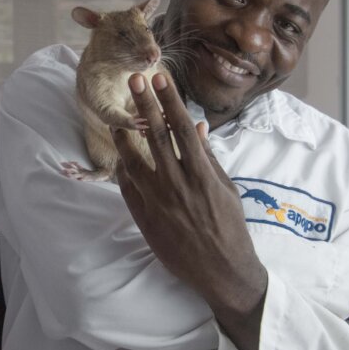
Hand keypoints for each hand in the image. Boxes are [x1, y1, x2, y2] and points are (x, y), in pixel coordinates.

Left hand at [112, 71, 267, 349]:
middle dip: (144, 105)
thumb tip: (198, 126)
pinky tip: (119, 156)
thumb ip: (209, 157)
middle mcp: (178, 184)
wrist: (222, 271)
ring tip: (118, 121)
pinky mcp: (145, 218)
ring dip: (125, 137)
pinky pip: (128, 187)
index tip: (161, 78)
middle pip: (156, 136)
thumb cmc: (230, 227)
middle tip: (133, 80)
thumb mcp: (227, 189)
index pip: (182, 128)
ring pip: (134, 160)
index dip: (170, 100)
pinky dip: (123, 169)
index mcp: (203, 174)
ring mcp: (159, 202)